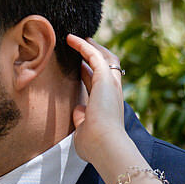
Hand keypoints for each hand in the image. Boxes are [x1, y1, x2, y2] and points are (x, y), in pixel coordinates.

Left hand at [64, 34, 132, 169]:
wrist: (104, 145)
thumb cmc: (94, 145)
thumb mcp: (84, 131)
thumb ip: (82, 119)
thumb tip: (79, 109)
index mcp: (107, 105)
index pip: (98, 84)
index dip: (89, 73)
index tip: (80, 66)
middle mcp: (112, 93)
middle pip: (107, 67)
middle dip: (96, 55)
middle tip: (84, 45)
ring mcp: (111, 85)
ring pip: (105, 57)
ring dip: (92, 47)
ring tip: (78, 38)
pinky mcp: (105, 79)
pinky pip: (94, 55)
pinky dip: (84, 46)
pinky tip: (71, 39)